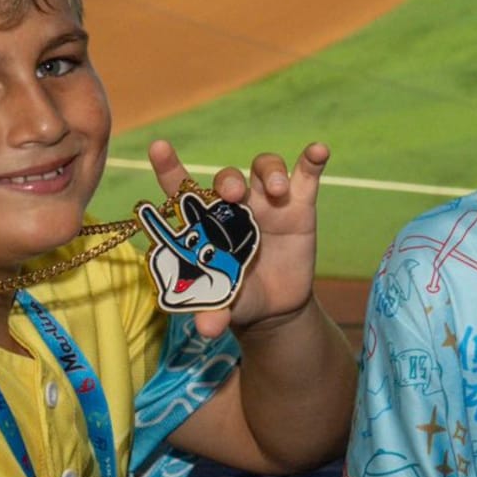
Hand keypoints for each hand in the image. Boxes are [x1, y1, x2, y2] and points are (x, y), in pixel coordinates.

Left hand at [147, 138, 329, 338]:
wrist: (275, 307)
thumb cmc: (237, 299)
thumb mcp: (223, 305)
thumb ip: (213, 312)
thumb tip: (208, 329)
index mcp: (206, 222)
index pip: (181, 189)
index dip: (169, 166)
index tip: (158, 147)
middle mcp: (234, 204)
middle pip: (227, 177)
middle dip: (228, 180)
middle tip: (233, 195)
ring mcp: (268, 201)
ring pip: (265, 168)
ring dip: (270, 172)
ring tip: (277, 190)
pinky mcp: (299, 204)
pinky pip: (306, 175)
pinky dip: (312, 159)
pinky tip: (318, 151)